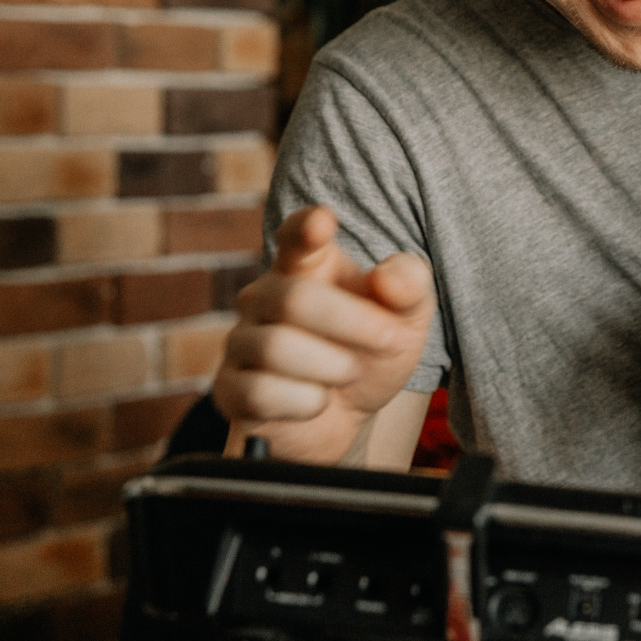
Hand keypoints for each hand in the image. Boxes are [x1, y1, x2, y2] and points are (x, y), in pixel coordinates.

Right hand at [213, 206, 435, 464]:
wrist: (348, 417)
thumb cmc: (371, 352)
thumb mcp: (406, 318)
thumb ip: (409, 286)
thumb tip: (386, 279)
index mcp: (307, 265)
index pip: (296, 236)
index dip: (305, 227)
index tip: (322, 222)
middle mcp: (264, 295)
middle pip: (294, 298)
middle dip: (354, 323)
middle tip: (392, 340)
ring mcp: (242, 341)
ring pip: (276, 348)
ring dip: (333, 367)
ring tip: (351, 373)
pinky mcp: (230, 389)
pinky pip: (261, 393)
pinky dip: (305, 403)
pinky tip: (318, 401)